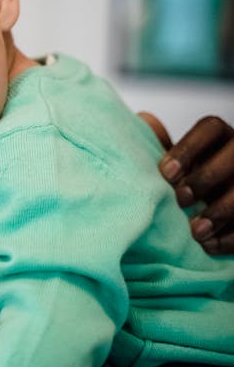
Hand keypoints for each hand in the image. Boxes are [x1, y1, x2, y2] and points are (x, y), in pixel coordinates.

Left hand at [158, 116, 233, 254]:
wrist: (199, 211)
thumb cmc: (180, 182)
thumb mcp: (171, 163)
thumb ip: (156, 143)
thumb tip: (142, 120)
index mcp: (219, 136)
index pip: (211, 128)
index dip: (188, 149)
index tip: (165, 174)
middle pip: (233, 156)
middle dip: (205, 179)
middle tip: (180, 200)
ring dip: (221, 211)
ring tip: (196, 231)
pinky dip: (231, 236)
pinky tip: (210, 246)